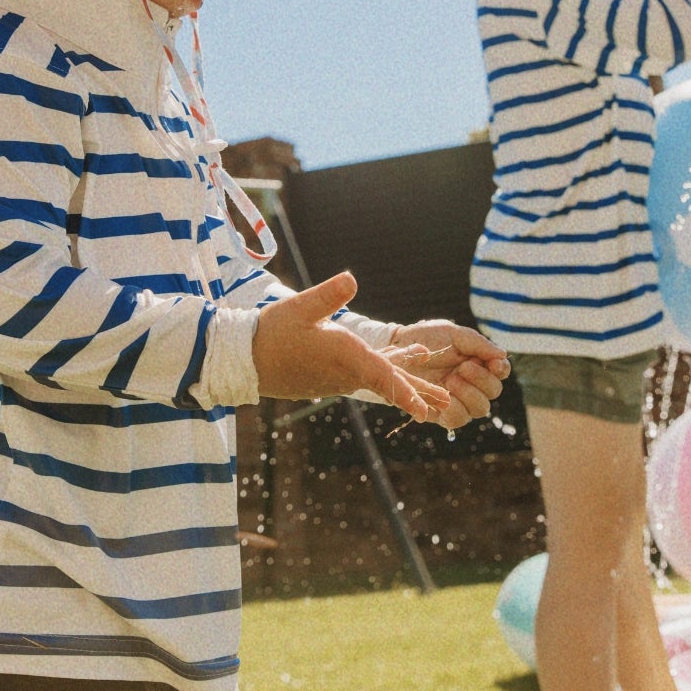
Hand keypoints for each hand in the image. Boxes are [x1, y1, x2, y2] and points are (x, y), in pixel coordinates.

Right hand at [253, 273, 452, 421]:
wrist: (245, 359)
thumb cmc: (271, 332)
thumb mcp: (298, 308)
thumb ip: (327, 295)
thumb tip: (352, 279)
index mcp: (343, 355)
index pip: (381, 376)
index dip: (406, 391)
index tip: (425, 411)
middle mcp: (345, 371)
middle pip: (388, 383)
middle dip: (417, 393)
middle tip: (445, 405)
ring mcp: (339, 377)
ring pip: (379, 380)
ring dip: (406, 384)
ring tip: (433, 392)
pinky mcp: (331, 376)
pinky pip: (365, 376)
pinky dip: (387, 373)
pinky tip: (397, 361)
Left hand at [389, 320, 509, 430]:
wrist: (395, 348)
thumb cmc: (425, 338)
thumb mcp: (453, 334)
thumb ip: (478, 344)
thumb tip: (503, 355)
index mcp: (477, 363)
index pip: (500, 373)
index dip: (501, 370)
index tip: (494, 364)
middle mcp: (471, 384)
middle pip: (493, 393)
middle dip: (482, 381)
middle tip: (462, 368)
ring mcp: (456, 399)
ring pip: (478, 409)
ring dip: (469, 395)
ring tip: (451, 379)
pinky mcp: (439, 413)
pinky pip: (456, 420)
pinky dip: (454, 409)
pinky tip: (445, 395)